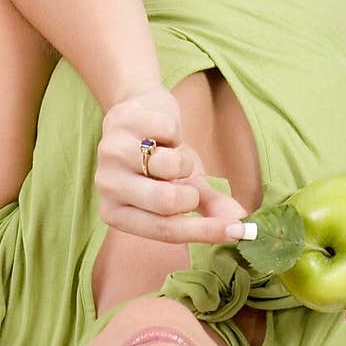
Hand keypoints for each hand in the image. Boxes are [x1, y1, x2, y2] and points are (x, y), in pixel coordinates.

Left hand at [94, 85, 247, 243]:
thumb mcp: (184, 188)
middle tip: (191, 185)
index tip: (236, 230)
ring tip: (173, 156)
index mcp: (116, 214)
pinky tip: (161, 131)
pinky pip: (168, 130)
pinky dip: (175, 130)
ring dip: (183, 160)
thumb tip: (239, 224)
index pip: (165, 230)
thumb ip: (208, 208)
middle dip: (192, 194)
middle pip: (167, 202)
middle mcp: (106, 188)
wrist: (139, 112)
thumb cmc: (160, 159)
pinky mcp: (120, 121)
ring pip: (169, 166)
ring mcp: (109, 154)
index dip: (204, 232)